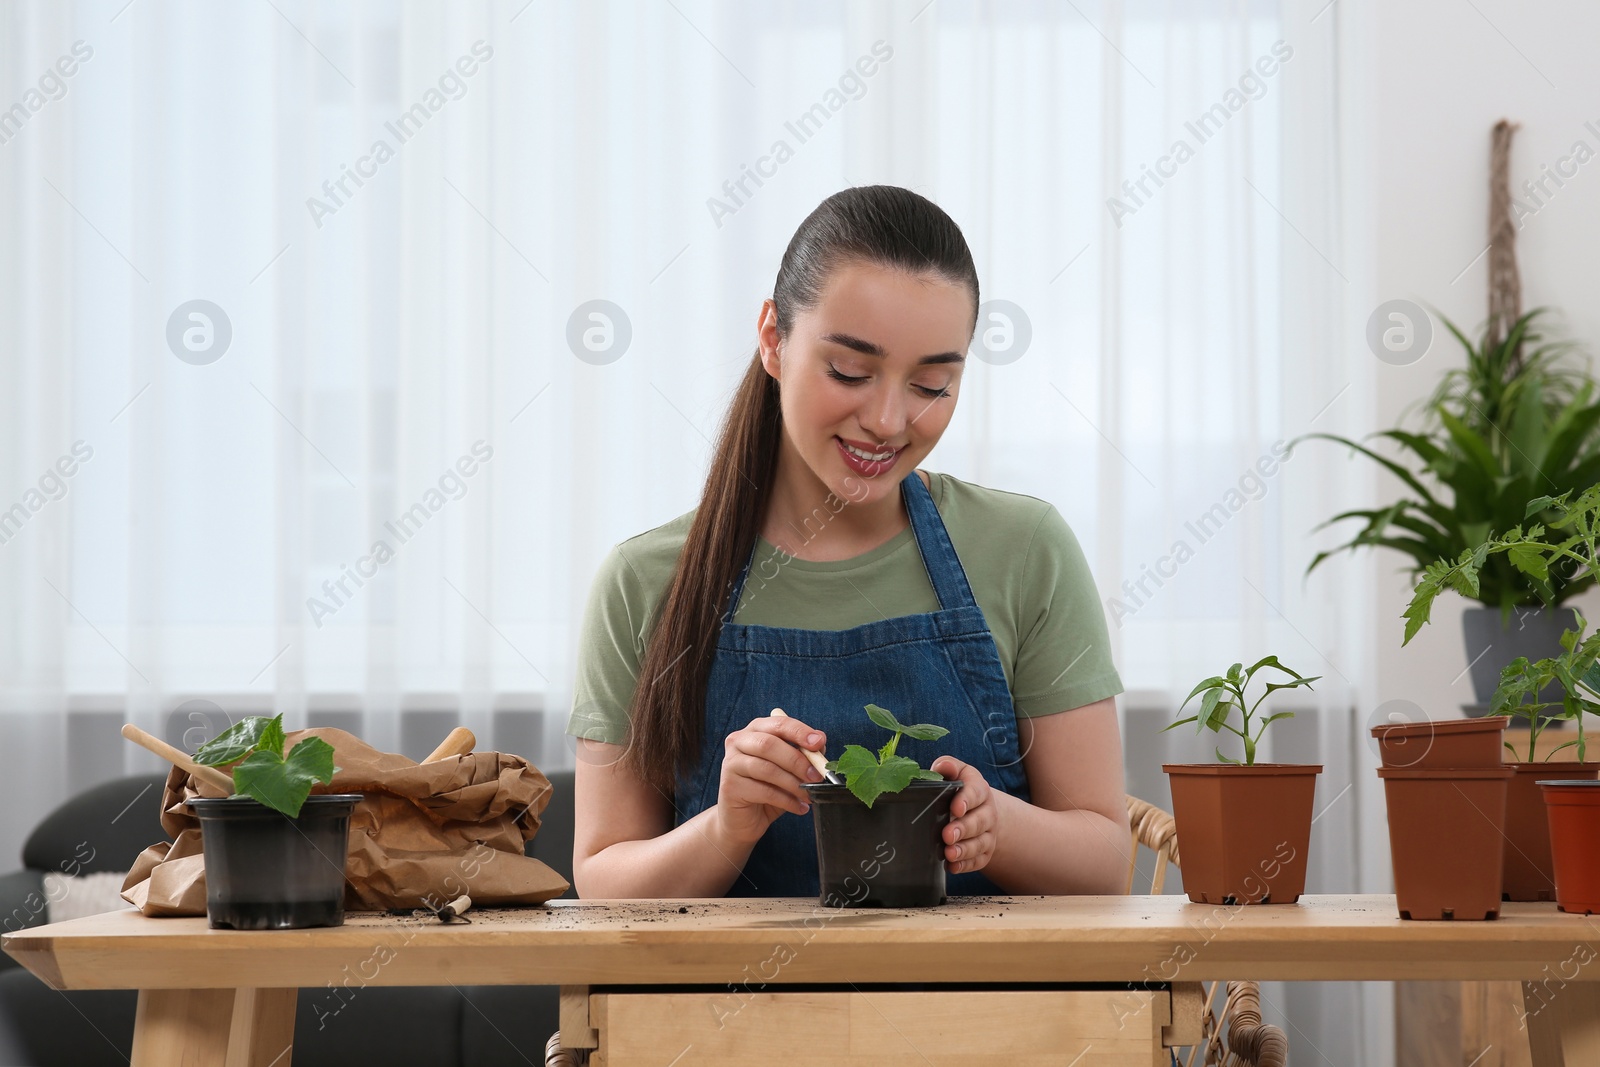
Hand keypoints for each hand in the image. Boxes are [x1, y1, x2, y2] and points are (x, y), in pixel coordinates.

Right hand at [713, 715, 827, 845]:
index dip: (799, 732)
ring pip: (767, 769)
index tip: (819, 743)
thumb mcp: (789, 768)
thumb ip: (803, 752)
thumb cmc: (767, 788)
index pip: (779, 723)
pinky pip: (764, 791)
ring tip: (809, 794)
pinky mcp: (730, 786)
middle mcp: (739, 742)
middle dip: (797, 760)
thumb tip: (820, 740)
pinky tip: (799, 807)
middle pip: (769, 744)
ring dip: (794, 783)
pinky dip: (787, 800)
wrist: (743, 819)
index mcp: (755, 730)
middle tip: (817, 776)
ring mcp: (731, 763)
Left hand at [931, 756, 999, 874]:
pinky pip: (978, 861)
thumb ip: (948, 767)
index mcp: (979, 789)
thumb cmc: (961, 791)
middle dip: (963, 829)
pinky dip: (965, 865)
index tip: (955, 808)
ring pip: (980, 843)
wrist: (981, 811)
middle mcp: (987, 812)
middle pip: (979, 821)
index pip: (976, 792)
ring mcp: (987, 834)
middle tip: (947, 835)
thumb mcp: (957, 774)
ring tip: (949, 853)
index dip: (967, 800)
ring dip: (964, 850)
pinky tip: (952, 866)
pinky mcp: (984, 852)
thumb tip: (939, 767)